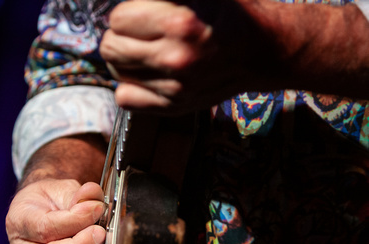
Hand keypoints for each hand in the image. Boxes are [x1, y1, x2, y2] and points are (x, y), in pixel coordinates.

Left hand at [100, 0, 275, 114]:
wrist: (260, 51)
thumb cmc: (226, 14)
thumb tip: (132, 8)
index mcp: (181, 23)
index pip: (118, 19)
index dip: (129, 13)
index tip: (143, 13)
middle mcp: (177, 58)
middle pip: (110, 47)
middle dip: (122, 35)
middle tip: (142, 32)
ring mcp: (175, 86)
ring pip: (115, 71)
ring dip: (125, 59)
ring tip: (147, 51)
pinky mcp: (174, 106)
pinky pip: (124, 98)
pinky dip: (130, 86)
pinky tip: (146, 74)